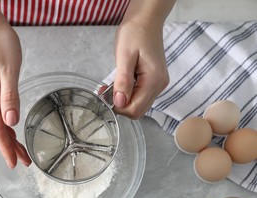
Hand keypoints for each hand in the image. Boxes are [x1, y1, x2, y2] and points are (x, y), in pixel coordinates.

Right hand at [0, 23, 30, 167]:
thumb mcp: (9, 70)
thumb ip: (9, 97)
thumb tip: (11, 122)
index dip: (6, 148)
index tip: (14, 163)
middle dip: (10, 147)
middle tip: (24, 161)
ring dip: (8, 138)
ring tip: (21, 151)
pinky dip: (5, 126)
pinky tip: (11, 130)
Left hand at [112, 0, 174, 118]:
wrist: (146, 20)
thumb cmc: (135, 33)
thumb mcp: (124, 56)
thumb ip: (122, 81)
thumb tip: (119, 102)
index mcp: (153, 81)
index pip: (135, 109)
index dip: (118, 108)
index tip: (105, 96)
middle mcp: (160, 85)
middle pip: (138, 111)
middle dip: (120, 105)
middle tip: (106, 92)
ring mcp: (159, 83)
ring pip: (139, 105)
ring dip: (124, 100)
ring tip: (112, 85)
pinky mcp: (155, 80)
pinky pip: (141, 95)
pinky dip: (129, 93)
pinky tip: (121, 83)